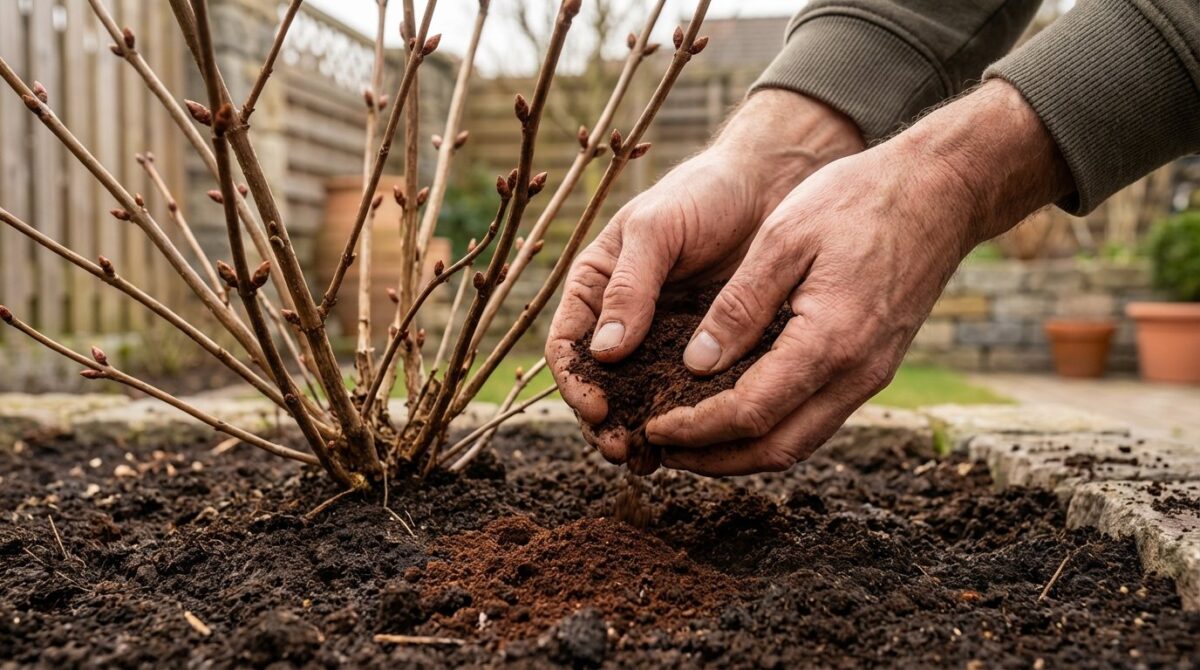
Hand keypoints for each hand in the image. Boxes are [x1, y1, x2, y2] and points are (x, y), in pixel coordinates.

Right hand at [545, 91, 863, 463]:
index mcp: (594, 287)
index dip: (575, 383)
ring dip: (639, 432)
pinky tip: (692, 444)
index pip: (568, 346)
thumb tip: (603, 352)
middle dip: (605, 422)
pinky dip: (683, 421)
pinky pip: (685, 394)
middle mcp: (621, 319)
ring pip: (638, 398)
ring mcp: (661, 340)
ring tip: (652, 461)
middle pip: (599, 384)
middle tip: (624, 450)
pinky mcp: (702, 352)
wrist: (768, 185)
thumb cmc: (703, 194)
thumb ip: (629, 287)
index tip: (597, 409)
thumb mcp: (657, 230)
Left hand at [649, 80, 1073, 475]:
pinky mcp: (873, 368)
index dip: (696, 429)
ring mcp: (870, 376)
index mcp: (830, 340)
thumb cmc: (857, 201)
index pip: (750, 412)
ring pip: (798, 443)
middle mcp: (856, 373)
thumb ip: (739, 306)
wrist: (941, 192)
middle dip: (713, 459)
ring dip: (740, 453)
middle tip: (663, 449)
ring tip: (688, 442)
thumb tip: (696, 364)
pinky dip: (769, 430)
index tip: (653, 425)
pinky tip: (735, 414)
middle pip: (775, 449)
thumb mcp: (784, 238)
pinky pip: (816, 419)